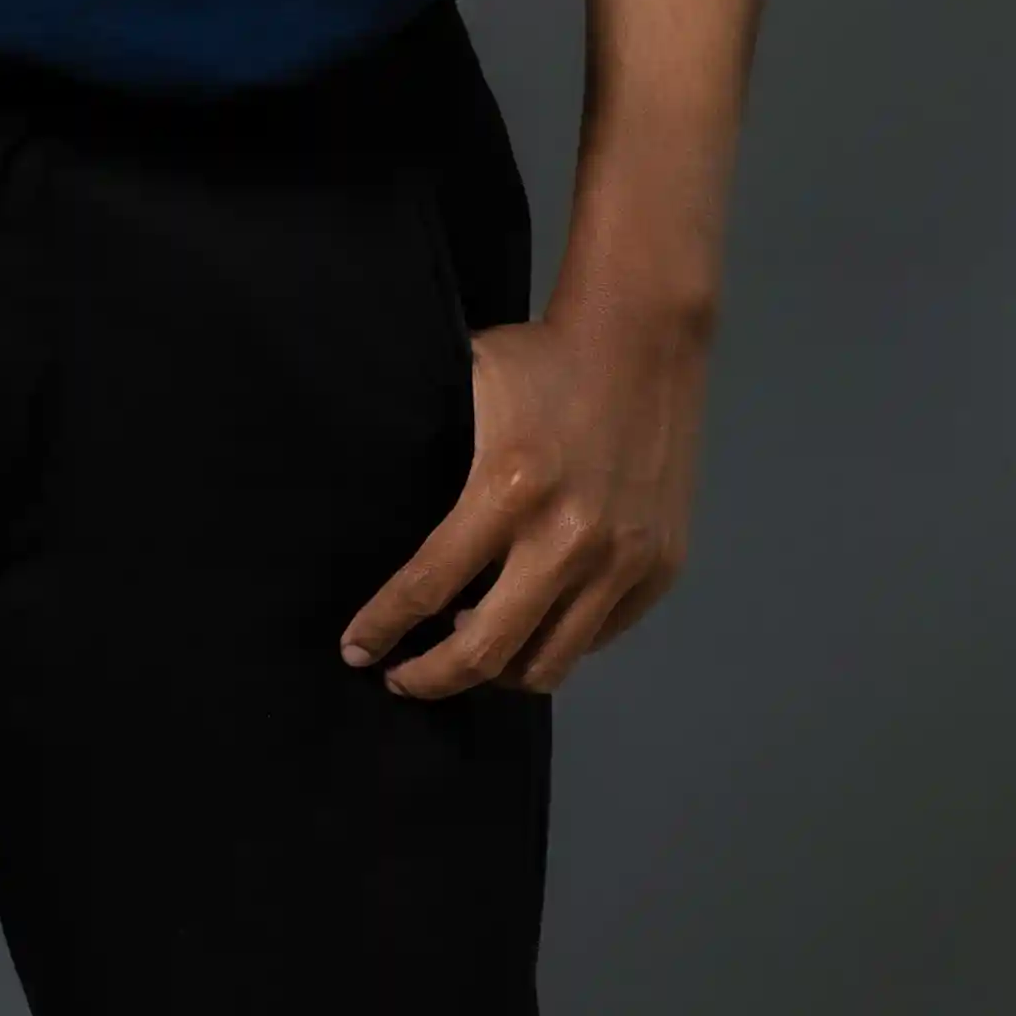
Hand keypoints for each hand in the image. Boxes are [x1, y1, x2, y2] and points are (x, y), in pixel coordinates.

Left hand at [337, 304, 707, 697]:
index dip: (383, 626)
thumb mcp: (469, 383)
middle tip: (401, 678)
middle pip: (485, 650)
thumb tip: (373, 502)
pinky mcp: (659, 571)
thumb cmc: (543, 357)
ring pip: (545, 665)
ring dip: (495, 672)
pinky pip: (595, 639)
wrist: (645, 337)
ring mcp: (621, 562)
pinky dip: (553, 641)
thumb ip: (430, 448)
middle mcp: (567, 539)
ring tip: (468, 648)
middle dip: (429, 677)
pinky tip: (529, 620)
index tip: (356, 651)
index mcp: (508, 489)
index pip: (428, 585)